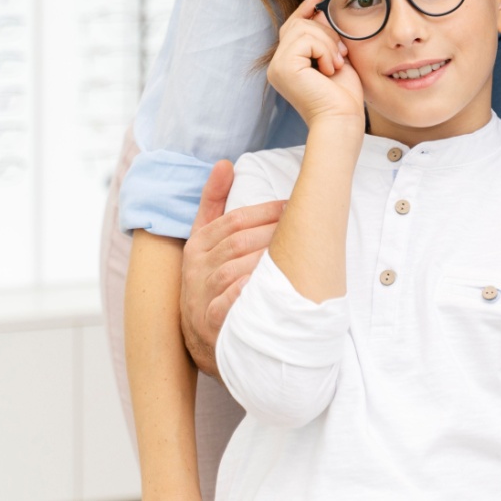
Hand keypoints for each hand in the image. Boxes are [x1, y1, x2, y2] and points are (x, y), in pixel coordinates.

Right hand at [180, 159, 282, 376]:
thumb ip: (214, 202)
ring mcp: (201, 297)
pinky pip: (230, 304)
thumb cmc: (211, 279)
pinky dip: (249, 294)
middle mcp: (197, 269)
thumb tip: (224, 163)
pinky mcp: (211, 324)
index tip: (293, 207)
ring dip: (267, 262)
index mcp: (198, 245)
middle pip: (239, 243)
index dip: (266, 212)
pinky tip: (271, 287)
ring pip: (236, 271)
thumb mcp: (206, 240)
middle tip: (304, 230)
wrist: (202, 337)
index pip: (233, 221)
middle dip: (273, 234)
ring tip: (295, 256)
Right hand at [266, 0, 364, 126]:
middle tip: (341, 56)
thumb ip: (324, 37)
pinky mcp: (283, 67)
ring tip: (336, 65)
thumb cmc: (343, 96)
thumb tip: (318, 10)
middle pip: (299, 24)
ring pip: (303, 28)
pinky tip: (330, 69)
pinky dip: (324, 50)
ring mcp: (277, 66)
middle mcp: (277, 65)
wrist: (342, 119)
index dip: (304, 10)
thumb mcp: (334, 58)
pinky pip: (306, 39)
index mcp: (288, 63)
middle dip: (327, 33)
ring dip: (328, 43)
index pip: (292, 28)